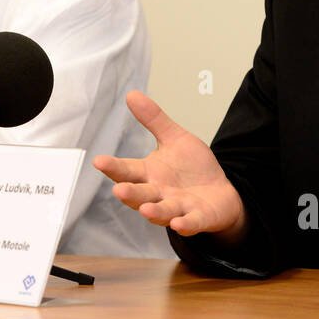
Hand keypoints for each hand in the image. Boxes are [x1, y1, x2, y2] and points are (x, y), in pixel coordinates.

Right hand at [93, 91, 246, 239]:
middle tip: (118, 190)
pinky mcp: (198, 218)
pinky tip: (178, 223)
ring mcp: (177, 208)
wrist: (219, 193)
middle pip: (139, 194)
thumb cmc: (192, 169)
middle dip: (129, 193)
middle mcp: (158, 193)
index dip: (113, 167)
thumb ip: (153, 119)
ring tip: (145, 209)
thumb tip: (131, 94)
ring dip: (153, 211)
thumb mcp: (174, 139)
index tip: (98, 161)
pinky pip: (190, 223)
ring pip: (162, 211)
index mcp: (149, 174)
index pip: (127, 170)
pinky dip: (185, 224)